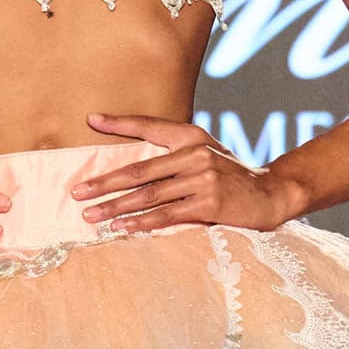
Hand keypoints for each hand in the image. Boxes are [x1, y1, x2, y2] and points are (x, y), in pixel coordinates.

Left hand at [71, 114, 302, 232]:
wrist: (272, 193)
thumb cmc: (231, 177)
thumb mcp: (205, 156)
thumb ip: (174, 156)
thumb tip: (132, 169)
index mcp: (192, 136)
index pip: (149, 126)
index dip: (120, 123)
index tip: (91, 120)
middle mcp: (195, 153)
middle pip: (139, 169)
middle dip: (104, 182)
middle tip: (77, 192)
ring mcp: (203, 178)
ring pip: (148, 195)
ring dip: (115, 207)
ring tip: (90, 216)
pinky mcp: (209, 203)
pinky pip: (166, 215)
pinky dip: (140, 222)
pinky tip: (119, 227)